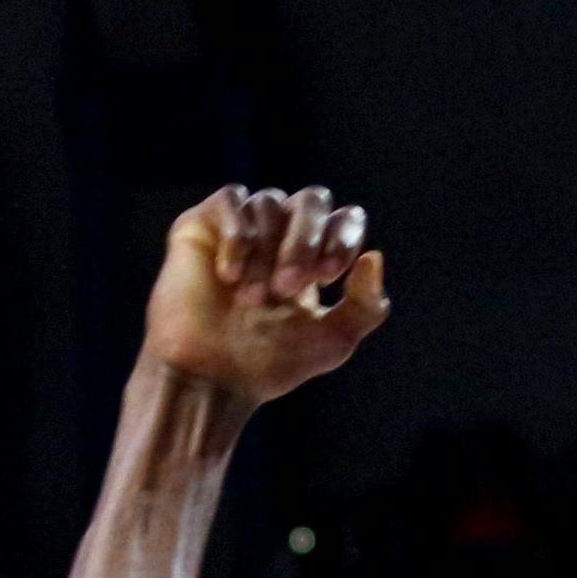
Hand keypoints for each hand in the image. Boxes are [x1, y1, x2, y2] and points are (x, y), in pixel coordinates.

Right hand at [146, 187, 386, 405]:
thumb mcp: (333, 340)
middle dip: (305, 239)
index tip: (329, 275)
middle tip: (288, 286)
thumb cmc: (270, 363)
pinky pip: (230, 199)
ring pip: (269, 202)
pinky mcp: (201, 225)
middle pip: (312, 200)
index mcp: (314, 257)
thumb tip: (375, 257)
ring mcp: (241, 227)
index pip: (344, 219)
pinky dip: (237, 235)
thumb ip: (365, 305)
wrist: (212, 378)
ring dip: (265, 253)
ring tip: (251, 299)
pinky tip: (229, 276)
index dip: (344, 237)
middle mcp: (280, 235)